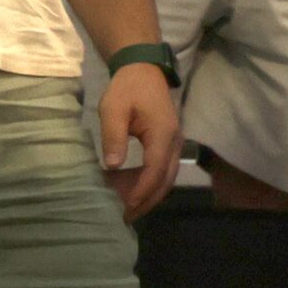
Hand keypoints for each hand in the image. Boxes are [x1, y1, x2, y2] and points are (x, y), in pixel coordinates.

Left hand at [97, 62, 182, 220]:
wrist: (144, 70)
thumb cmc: (127, 89)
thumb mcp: (114, 110)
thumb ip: (114, 137)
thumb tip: (112, 166)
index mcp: (163, 134)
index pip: (155, 170)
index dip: (141, 190)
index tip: (125, 206)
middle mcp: (175, 142)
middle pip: (166, 180)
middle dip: (147, 200)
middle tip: (126, 216)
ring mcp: (175, 143)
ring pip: (167, 177)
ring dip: (150, 194)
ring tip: (129, 209)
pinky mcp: (169, 143)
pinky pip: (164, 169)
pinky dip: (151, 183)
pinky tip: (134, 190)